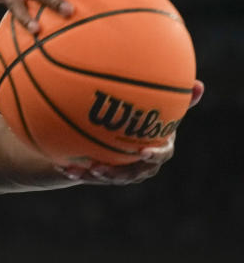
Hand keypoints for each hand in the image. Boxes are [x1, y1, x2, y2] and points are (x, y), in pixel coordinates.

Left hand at [56, 79, 204, 184]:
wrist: (119, 138)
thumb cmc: (146, 120)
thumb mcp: (158, 108)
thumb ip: (176, 99)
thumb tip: (199, 84)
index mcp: (157, 148)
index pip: (160, 154)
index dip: (154, 154)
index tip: (143, 150)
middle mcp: (141, 164)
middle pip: (132, 173)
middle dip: (118, 173)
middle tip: (102, 166)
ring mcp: (123, 172)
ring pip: (111, 178)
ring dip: (97, 175)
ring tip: (84, 168)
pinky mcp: (104, 173)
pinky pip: (91, 176)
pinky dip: (78, 172)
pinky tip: (64, 166)